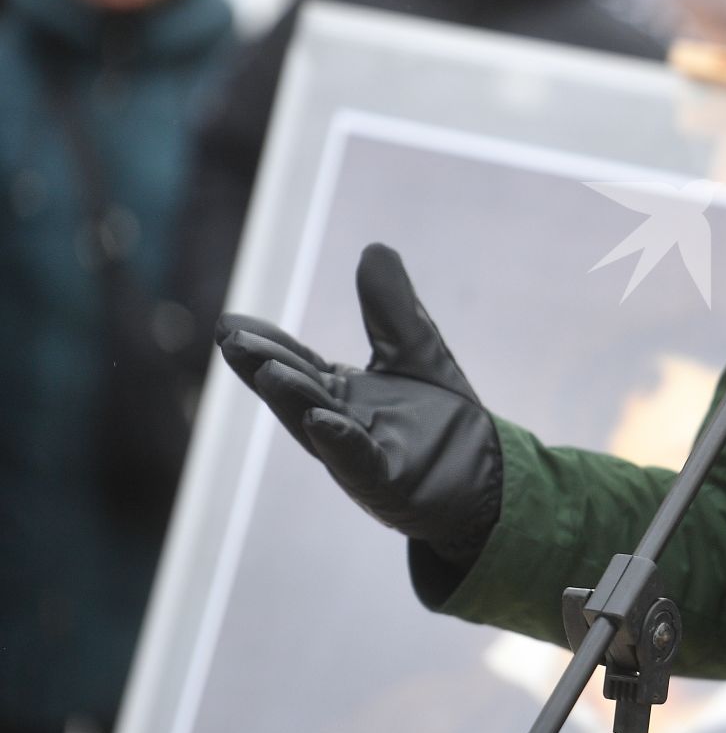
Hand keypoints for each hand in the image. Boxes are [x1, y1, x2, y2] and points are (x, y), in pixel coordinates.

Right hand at [215, 243, 501, 566]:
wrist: (487, 477)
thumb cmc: (442, 421)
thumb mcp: (417, 351)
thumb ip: (394, 308)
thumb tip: (374, 248)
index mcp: (341, 394)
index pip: (296, 364)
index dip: (266, 344)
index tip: (230, 322)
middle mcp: (340, 425)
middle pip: (296, 392)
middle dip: (265, 366)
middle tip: (232, 339)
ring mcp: (360, 458)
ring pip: (318, 426)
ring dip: (292, 399)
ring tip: (269, 371)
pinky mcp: (388, 485)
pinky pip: (360, 462)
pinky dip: (340, 443)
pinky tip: (322, 420)